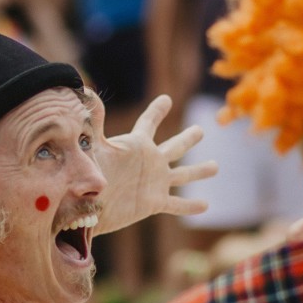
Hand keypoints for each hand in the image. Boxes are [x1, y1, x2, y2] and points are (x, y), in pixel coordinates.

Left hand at [92, 95, 217, 233]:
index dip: (157, 111)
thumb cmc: (89, 175)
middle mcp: (149, 162)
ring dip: (199, 171)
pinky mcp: (154, 203)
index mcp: (137, 145)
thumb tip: (89, 93)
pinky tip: (205, 206)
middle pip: (174, 147)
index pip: (149, 123)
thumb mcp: (95, 145)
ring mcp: (154, 183)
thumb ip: (95, 120)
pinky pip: (177, 204)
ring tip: (215, 166)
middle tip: (200, 130)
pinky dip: (191, 206)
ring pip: (183, 175)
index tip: (166, 99)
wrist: (87, 208)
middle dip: (188, 138)